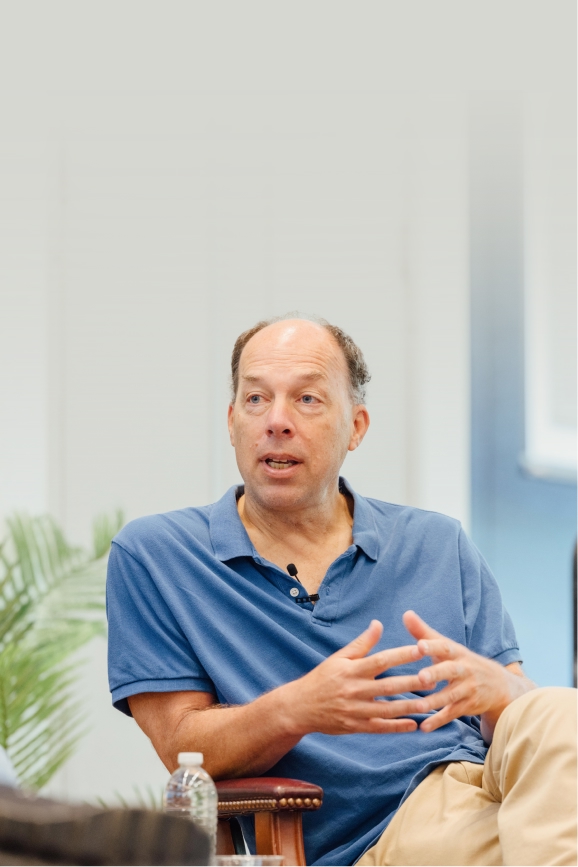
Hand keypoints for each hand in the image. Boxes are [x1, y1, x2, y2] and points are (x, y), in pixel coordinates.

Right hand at [280, 619, 425, 736]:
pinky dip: (397, 727)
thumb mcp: (339, 657)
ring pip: (388, 709)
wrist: (300, 707)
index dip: (402, 655)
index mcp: (352, 670)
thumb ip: (362, 643)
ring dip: (410, 707)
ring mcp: (356, 710)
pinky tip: (414, 725)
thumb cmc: (322, 678)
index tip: (420, 649)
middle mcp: (355, 690)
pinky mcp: (356, 727)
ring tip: (430, 704)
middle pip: (389, 686)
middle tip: (434, 678)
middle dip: (413, 682)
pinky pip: (380, 728)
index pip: (381, 660)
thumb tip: (378, 624)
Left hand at [403, 610, 531, 737]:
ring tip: (418, 706)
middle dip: (436, 673)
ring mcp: (467, 689)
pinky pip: (452, 714)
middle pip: (450, 671)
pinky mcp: (467, 706)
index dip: (432, 646)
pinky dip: (439, 721)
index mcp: (456, 653)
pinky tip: (424, 728)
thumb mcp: (447, 646)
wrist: (498, 685)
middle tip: (421, 677)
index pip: (444, 647)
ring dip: (435, 701)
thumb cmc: (462, 661)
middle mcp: (464, 670)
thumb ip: (424, 633)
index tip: (419, 645)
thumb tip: (406, 614)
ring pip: (450, 696)